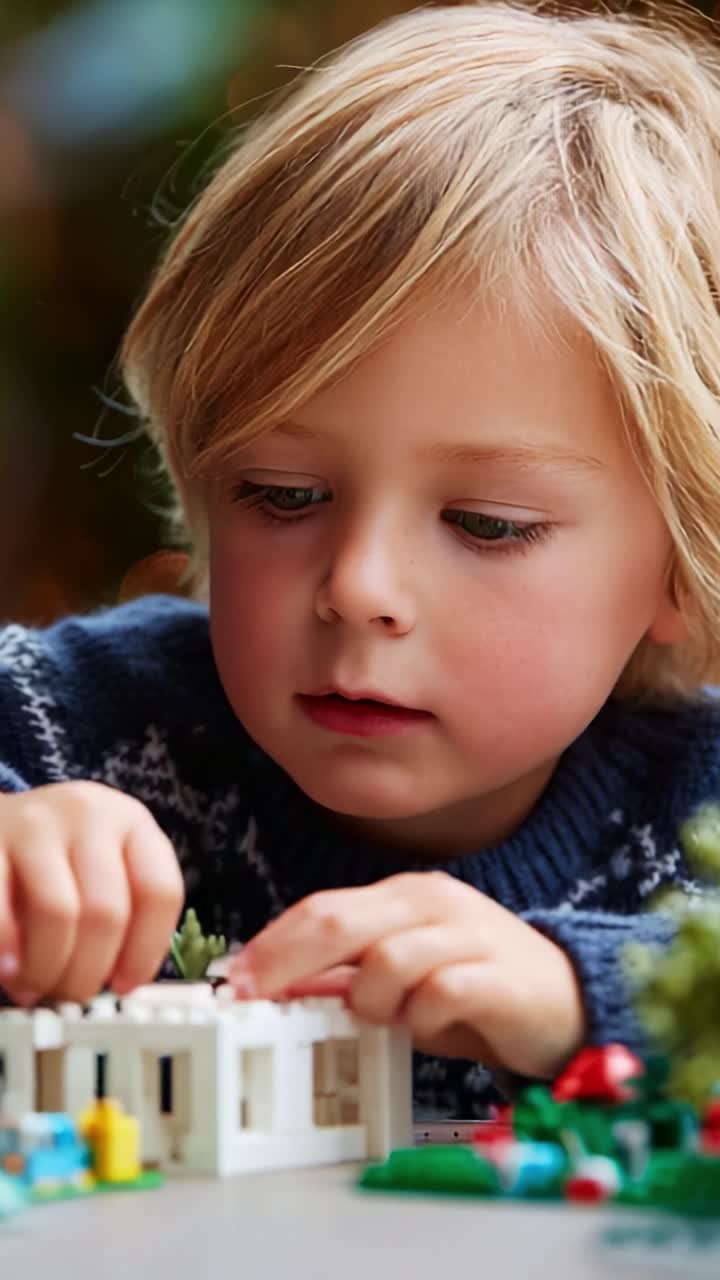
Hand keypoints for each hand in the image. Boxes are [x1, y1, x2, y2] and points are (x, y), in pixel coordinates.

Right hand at [0, 781, 183, 1005]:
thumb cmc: (58, 855)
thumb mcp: (101, 865)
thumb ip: (118, 911)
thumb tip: (120, 983)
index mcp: (132, 822)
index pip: (160, 891)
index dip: (146, 951)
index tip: (125, 985)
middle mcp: (89, 814)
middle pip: (107, 911)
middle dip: (89, 971)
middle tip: (73, 995)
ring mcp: (36, 824)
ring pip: (59, 914)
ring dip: (48, 968)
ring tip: (37, 986)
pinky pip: (3, 912)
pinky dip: (9, 950)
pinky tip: (10, 970)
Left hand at [228, 872, 585, 1078]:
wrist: (572, 1001)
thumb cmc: (479, 989)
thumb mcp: (405, 980)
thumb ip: (349, 979)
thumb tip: (278, 990)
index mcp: (404, 897)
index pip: (322, 908)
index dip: (273, 945)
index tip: (234, 981)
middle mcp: (433, 903)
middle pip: (341, 920)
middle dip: (288, 960)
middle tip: (256, 999)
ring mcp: (469, 934)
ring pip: (387, 957)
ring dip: (368, 1000)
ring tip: (383, 1020)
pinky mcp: (500, 976)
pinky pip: (440, 991)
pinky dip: (419, 1017)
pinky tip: (425, 1027)